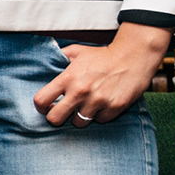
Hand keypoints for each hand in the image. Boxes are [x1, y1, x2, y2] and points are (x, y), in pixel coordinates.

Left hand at [33, 25, 170, 126]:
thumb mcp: (76, 52)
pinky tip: (102, 104)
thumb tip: (44, 63)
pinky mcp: (115, 107)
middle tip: (64, 111)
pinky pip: (100, 120)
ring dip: (80, 116)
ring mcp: (98, 101)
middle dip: (57, 117)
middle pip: (55, 119)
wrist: (133, 56)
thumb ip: (58, 58)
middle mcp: (81, 91)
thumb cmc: (102, 55)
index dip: (40, 106)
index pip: (41, 100)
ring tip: (86, 105)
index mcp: (68, 78)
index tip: (46, 106)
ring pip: (79, 123)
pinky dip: (99, 115)